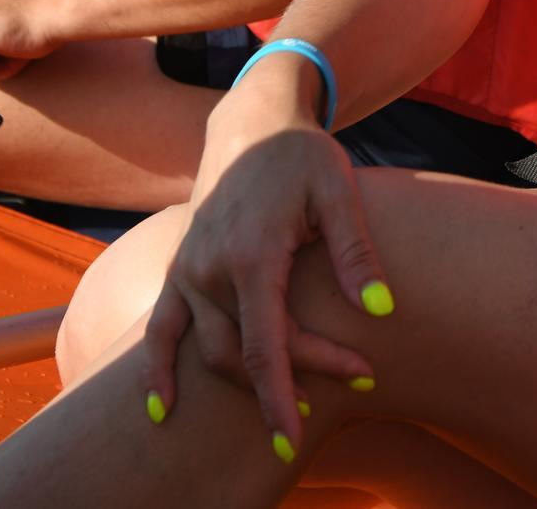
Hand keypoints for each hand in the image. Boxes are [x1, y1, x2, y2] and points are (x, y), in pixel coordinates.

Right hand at [141, 88, 389, 451]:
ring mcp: (188, 272)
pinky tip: (162, 410)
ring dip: (245, 385)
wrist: (250, 122)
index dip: (291, 388)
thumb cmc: (301, 155)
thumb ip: (355, 251)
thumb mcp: (338, 191)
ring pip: (209, 351)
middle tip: (354, 379)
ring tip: (293, 405)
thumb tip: (380, 309)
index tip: (319, 414)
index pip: (268, 344)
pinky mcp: (178, 270)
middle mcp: (209, 270)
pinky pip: (159, 332)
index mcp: (250, 254)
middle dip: (291, 383)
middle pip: (245, 353)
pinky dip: (156, 372)